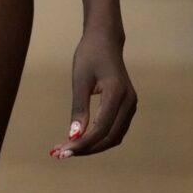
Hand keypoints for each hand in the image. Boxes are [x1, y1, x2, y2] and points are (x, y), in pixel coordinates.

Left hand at [49, 28, 136, 159]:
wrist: (105, 39)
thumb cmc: (89, 55)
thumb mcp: (80, 80)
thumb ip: (79, 108)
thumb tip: (73, 137)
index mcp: (117, 93)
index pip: (101, 129)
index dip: (82, 143)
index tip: (62, 151)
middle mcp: (129, 102)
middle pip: (109, 137)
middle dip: (86, 148)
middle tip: (61, 153)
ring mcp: (131, 105)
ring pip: (114, 137)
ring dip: (93, 146)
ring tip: (68, 149)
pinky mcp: (128, 106)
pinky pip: (115, 130)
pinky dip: (100, 138)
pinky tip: (82, 139)